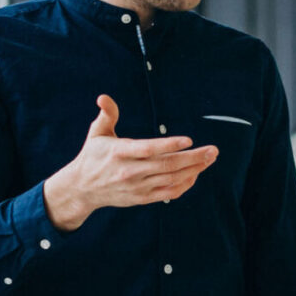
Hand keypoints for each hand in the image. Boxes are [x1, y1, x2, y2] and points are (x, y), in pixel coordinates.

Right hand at [43, 95, 217, 230]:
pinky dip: (184, 185)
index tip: (189, 140)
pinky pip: (168, 193)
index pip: (149, 149)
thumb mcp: (97, 133)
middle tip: (213, 150)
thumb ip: (107, 114)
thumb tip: (103, 97)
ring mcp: (137, 187)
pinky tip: (196, 174)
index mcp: (119, 152)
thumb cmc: (93, 156)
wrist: (82, 188)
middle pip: (166, 166)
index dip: (169, 145)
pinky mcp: (142, 198)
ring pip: (171, 180)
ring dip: (194, 170)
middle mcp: (130, 171)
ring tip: (209, 159)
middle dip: (193, 158)